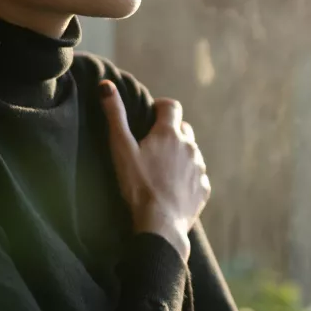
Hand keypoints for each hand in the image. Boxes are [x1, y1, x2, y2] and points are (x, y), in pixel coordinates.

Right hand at [99, 81, 209, 261]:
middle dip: (171, 132)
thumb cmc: (137, 186)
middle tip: (153, 147)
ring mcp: (199, 168)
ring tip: (161, 171)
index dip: (162, 107)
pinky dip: (187, 178)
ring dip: (179, 156)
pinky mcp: (204, 188)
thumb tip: (106, 85)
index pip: (172, 106)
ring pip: (191, 153)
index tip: (152, 115)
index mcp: (169, 133)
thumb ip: (114, 116)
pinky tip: (172, 189)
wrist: (159, 225)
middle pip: (183, 129)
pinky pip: (197, 177)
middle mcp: (189, 146)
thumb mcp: (121, 149)